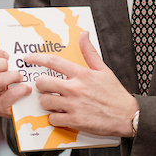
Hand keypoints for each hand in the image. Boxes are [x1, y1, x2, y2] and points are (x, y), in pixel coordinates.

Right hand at [0, 24, 29, 117]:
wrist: (23, 102)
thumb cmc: (13, 76)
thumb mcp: (5, 58)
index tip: (7, 55)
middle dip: (1, 63)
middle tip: (11, 65)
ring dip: (14, 76)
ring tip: (21, 77)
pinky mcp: (0, 109)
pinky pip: (9, 97)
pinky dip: (21, 90)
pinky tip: (27, 88)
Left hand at [23, 33, 139, 137]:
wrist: (128, 116)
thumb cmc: (115, 94)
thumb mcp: (104, 70)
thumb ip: (90, 53)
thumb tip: (84, 34)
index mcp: (82, 74)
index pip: (53, 62)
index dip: (37, 58)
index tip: (27, 58)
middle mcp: (75, 88)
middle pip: (43, 83)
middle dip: (41, 86)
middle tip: (47, 89)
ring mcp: (74, 105)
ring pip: (44, 101)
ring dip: (46, 103)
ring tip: (55, 103)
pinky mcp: (75, 121)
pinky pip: (53, 118)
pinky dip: (55, 118)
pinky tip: (62, 116)